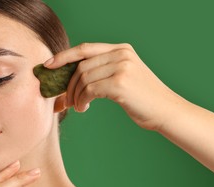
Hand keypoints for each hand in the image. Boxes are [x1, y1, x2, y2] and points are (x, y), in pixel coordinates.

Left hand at [45, 43, 183, 130]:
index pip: (85, 48)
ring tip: (77, 106)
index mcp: (121, 49)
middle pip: (80, 66)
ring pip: (83, 78)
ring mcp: (122, 67)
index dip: (63, 56)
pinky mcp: (120, 83)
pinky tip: (84, 108)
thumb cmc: (141, 99)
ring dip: (74, 95)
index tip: (47, 66)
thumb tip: (67, 85)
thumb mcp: (122, 78)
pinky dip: (81, 100)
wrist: (166, 112)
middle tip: (64, 100)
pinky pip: (89, 90)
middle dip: (67, 84)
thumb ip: (100, 74)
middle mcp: (121, 54)